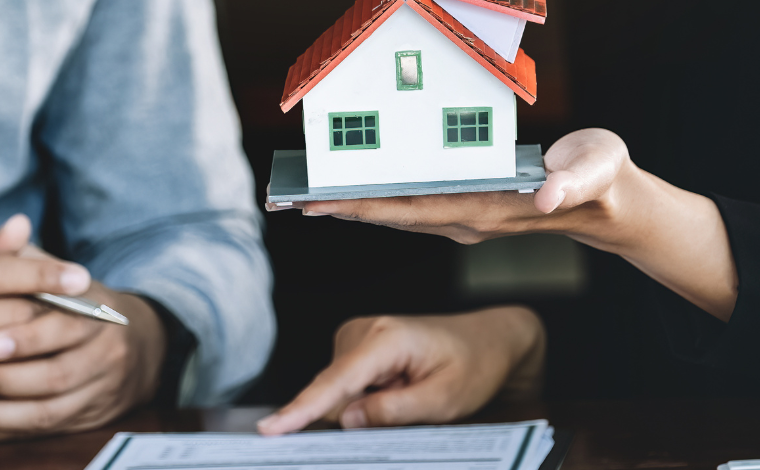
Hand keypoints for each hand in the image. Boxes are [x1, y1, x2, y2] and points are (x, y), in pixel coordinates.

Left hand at [0, 215, 167, 442]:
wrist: (128, 342)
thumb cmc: (59, 297)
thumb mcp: (31, 263)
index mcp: (91, 303)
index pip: (64, 317)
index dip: (29, 333)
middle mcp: (104, 346)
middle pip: (56, 371)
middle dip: (3, 378)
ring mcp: (98, 386)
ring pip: (47, 409)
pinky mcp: (88, 416)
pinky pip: (42, 431)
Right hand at [0, 229, 88, 435]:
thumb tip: (21, 224)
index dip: (41, 273)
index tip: (80, 274)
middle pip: (11, 317)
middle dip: (53, 310)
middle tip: (86, 305)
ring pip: (12, 358)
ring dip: (47, 347)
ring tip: (72, 335)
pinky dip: (27, 381)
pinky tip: (48, 368)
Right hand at [256, 307, 544, 434]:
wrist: (488, 341)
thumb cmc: (473, 365)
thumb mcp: (443, 399)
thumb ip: (392, 411)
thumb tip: (344, 420)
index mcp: (386, 338)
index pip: (335, 381)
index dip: (302, 409)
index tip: (271, 430)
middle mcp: (364, 330)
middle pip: (333, 392)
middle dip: (354, 416)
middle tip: (407, 407)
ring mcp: (357, 337)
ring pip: (337, 393)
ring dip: (364, 407)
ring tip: (410, 393)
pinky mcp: (356, 348)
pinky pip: (344, 387)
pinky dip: (363, 400)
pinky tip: (397, 391)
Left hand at [280, 128, 739, 321]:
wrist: (615, 203)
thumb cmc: (606, 179)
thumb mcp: (598, 169)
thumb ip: (574, 182)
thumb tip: (546, 197)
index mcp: (488, 208)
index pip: (415, 208)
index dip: (368, 204)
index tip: (325, 202)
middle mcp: (468, 220)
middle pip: (394, 215)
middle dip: (343, 207)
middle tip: (292, 199)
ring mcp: (467, 219)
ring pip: (400, 213)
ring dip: (356, 205)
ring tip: (311, 195)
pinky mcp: (470, 211)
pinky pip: (414, 206)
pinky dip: (381, 198)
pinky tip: (358, 191)